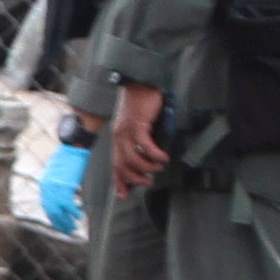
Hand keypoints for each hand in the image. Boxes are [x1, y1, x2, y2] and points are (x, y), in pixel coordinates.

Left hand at [35, 134, 89, 236]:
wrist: (73, 147)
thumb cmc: (68, 158)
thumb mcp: (57, 173)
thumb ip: (56, 186)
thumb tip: (61, 199)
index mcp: (44, 185)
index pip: (47, 207)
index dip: (54, 218)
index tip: (60, 225)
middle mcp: (47, 187)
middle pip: (51, 211)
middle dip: (60, 223)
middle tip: (68, 230)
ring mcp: (55, 187)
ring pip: (58, 210)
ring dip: (66, 220)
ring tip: (73, 226)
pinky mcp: (64, 185)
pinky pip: (67, 204)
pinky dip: (73, 211)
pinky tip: (78, 216)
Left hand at [109, 81, 172, 195]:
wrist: (140, 84)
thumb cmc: (141, 104)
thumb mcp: (137, 125)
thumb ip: (139, 140)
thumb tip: (148, 157)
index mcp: (118, 138)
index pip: (115, 164)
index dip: (119, 181)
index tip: (124, 194)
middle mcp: (119, 136)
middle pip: (122, 166)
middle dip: (135, 178)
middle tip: (149, 181)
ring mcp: (127, 131)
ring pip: (133, 159)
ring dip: (148, 167)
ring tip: (159, 166)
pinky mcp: (138, 125)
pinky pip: (145, 146)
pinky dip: (155, 154)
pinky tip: (163, 157)